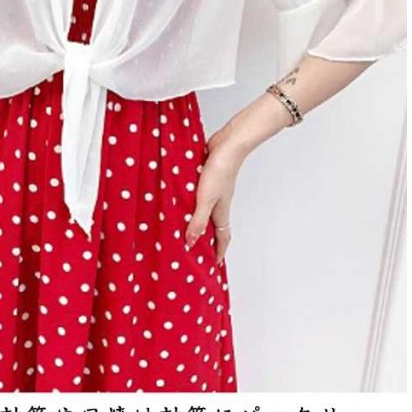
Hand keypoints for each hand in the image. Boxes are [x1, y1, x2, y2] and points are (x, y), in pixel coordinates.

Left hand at [185, 127, 245, 263]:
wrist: (227, 146)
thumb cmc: (219, 172)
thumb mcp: (205, 200)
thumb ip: (197, 221)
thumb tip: (191, 243)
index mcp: (221, 212)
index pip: (222, 238)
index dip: (219, 252)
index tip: (215, 265)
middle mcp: (219, 204)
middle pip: (215, 227)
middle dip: (209, 240)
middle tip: (199, 250)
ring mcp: (215, 192)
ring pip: (208, 212)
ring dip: (200, 221)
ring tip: (188, 228)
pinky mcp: (208, 180)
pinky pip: (201, 197)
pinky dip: (195, 204)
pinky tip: (183, 201)